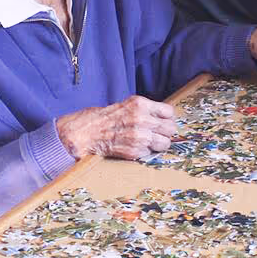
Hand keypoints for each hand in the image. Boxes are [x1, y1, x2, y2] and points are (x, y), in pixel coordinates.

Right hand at [55, 96, 176, 161]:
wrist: (86, 133)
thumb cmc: (105, 118)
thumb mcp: (128, 105)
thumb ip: (146, 110)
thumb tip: (164, 118)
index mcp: (141, 104)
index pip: (169, 112)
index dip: (167, 118)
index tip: (163, 121)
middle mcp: (142, 120)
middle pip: (171, 129)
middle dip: (165, 132)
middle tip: (158, 133)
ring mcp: (139, 137)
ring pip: (165, 143)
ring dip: (158, 144)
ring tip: (148, 142)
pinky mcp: (135, 151)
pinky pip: (150, 152)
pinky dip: (145, 152)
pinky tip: (135, 146)